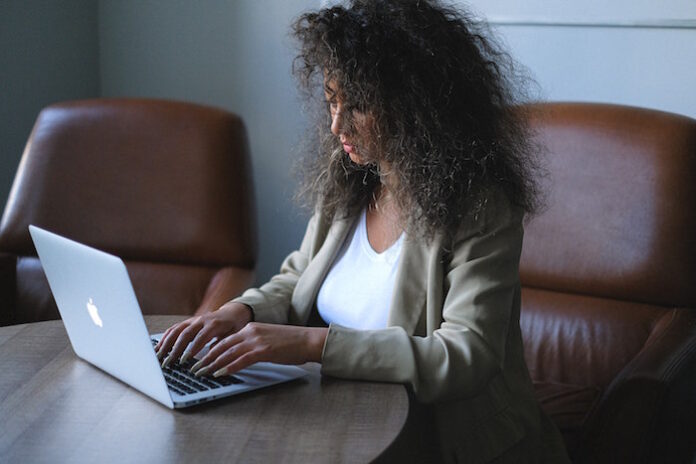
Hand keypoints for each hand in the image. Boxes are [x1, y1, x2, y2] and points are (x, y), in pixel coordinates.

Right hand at [155, 301, 252, 367]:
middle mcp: (201, 320)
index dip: (191, 349)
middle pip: (185, 334)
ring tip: (158, 356)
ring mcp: (193, 320)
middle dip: (175, 349)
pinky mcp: (187, 322)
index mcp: (214, 324)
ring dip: (166, 344)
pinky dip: (165, 338)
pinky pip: (174, 329)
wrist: (232, 312)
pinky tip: (159, 347)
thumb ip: (223, 343)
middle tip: (168, 362)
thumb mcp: (234, 334)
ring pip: (176, 331)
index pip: (200, 337)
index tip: (184, 361)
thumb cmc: (234, 326)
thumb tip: (213, 355)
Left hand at [189, 322, 327, 377]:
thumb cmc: (291, 343)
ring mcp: (256, 340)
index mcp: (250, 328)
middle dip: (205, 359)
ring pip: (228, 353)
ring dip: (212, 365)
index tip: (199, 360)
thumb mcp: (268, 340)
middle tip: (194, 369)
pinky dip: (229, 367)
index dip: (209, 351)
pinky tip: (220, 374)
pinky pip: (241, 360)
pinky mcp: (263, 350)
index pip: (224, 340)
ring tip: (202, 374)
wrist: (308, 340)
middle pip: (222, 346)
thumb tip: (239, 357)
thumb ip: (252, 345)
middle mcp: (250, 331)